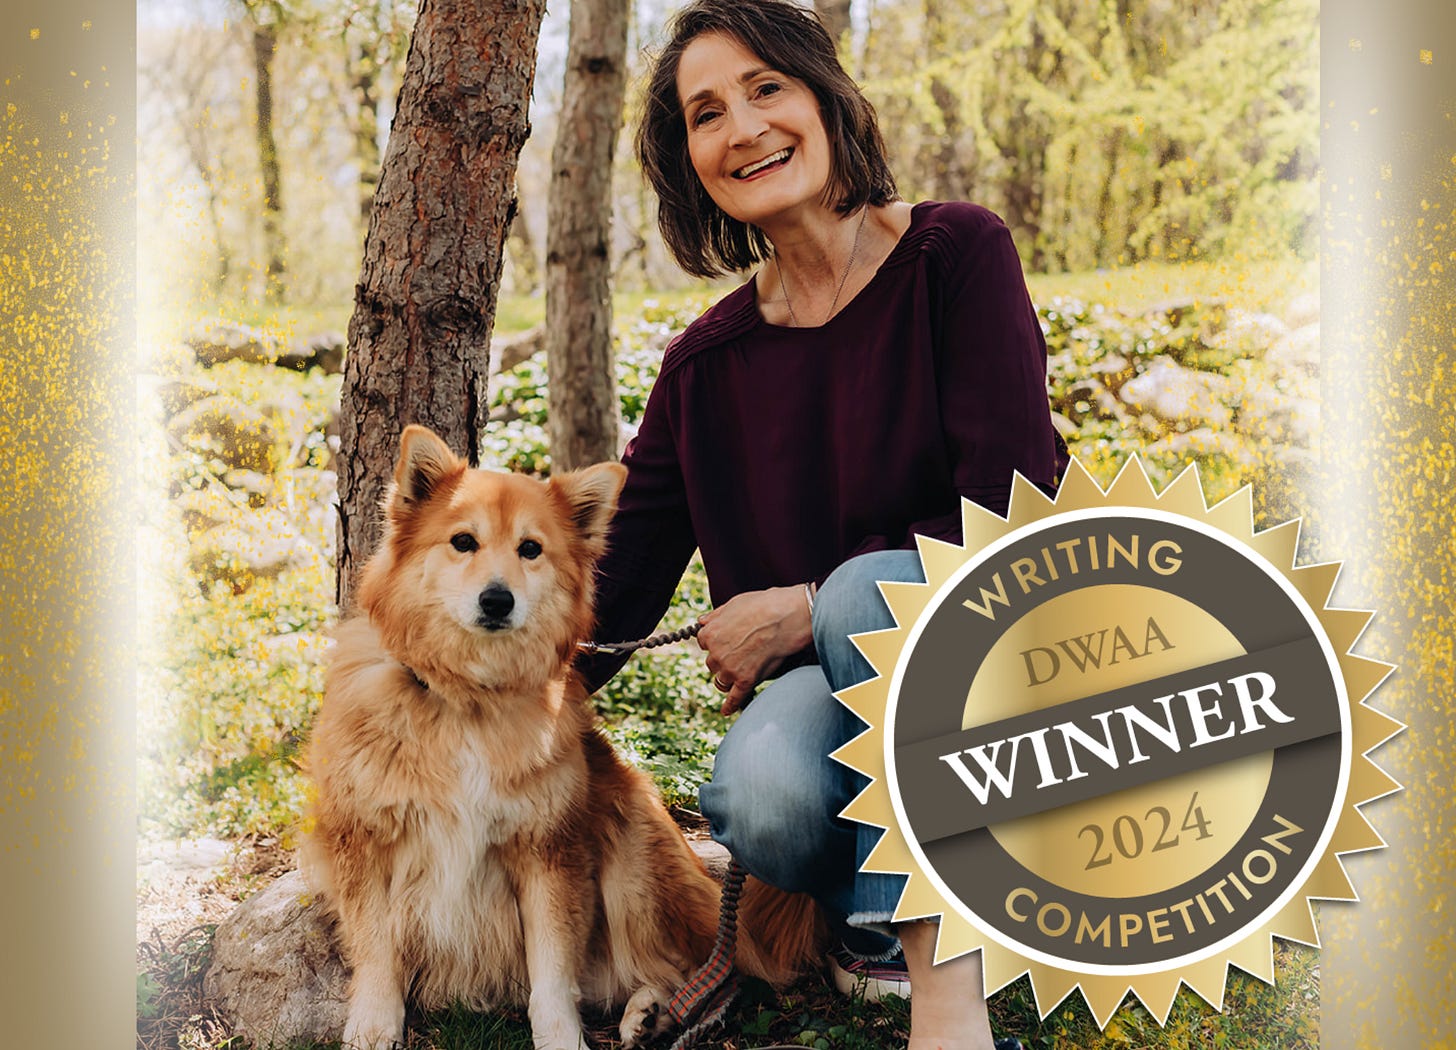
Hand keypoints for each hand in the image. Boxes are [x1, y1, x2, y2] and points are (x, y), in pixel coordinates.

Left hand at [698, 585, 812, 714]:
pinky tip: (725, 711)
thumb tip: (702, 622)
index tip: (727, 641)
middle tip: (740, 653)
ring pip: (721, 680)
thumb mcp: (734, 603)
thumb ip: (716, 616)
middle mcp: (715, 653)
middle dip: (723, 660)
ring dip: (729, 678)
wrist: (786, 616)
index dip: (717, 642)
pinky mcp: (746, 680)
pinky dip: (729, 706)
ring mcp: (730, 668)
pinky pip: (734, 698)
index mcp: (710, 633)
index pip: (705, 643)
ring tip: (739, 673)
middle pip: (712, 663)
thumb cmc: (764, 605)